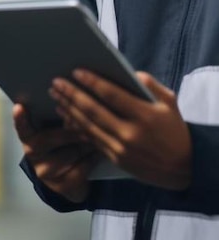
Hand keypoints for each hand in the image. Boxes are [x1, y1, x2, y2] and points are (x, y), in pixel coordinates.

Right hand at [13, 104, 99, 202]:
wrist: (67, 181)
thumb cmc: (62, 148)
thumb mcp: (56, 133)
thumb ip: (59, 120)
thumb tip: (73, 105)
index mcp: (28, 139)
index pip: (23, 128)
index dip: (20, 119)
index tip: (19, 107)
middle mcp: (33, 157)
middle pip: (51, 139)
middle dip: (73, 130)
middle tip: (90, 120)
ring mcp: (46, 173)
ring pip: (70, 153)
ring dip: (88, 143)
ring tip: (101, 134)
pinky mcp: (62, 185)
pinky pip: (82, 167)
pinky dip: (94, 157)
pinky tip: (101, 151)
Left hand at [49, 70, 191, 189]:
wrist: (182, 167)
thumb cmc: (175, 130)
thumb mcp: (169, 103)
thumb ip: (149, 85)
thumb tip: (127, 73)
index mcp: (145, 115)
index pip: (113, 95)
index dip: (92, 82)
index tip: (76, 72)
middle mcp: (130, 133)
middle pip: (94, 111)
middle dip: (72, 95)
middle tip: (56, 83)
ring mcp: (120, 148)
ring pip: (88, 127)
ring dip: (69, 110)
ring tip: (56, 97)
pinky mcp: (115, 159)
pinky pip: (92, 140)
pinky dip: (77, 128)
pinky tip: (67, 117)